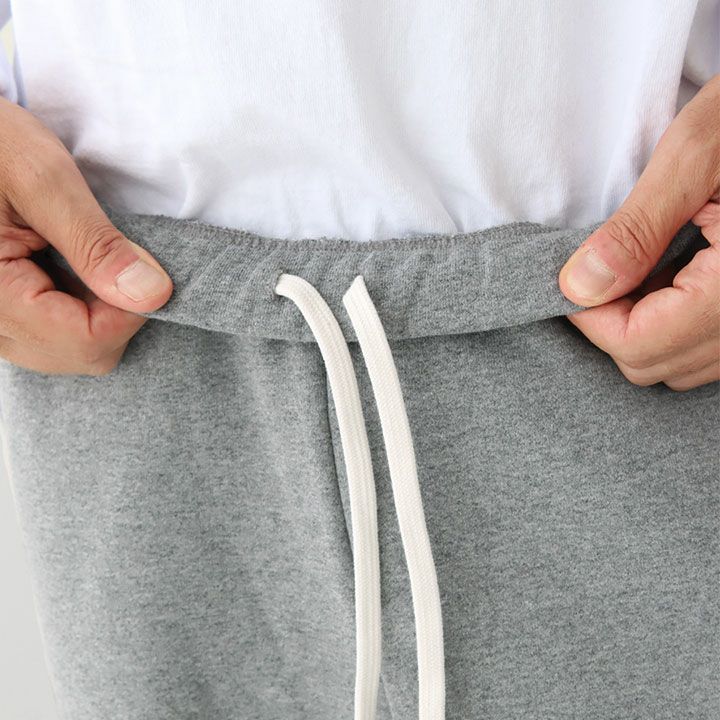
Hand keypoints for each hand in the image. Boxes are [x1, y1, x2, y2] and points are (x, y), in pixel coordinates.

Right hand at [0, 97, 172, 374]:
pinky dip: (78, 309)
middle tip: (118, 259)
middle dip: (115, 313)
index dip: (130, 311)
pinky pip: (51, 336)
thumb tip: (152, 295)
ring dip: (98, 312)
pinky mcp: (1, 312)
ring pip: (68, 350)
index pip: (84, 340)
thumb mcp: (42, 177)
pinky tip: (74, 269)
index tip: (146, 270)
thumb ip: (96, 242)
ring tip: (88, 258)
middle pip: (79, 354)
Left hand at [558, 74, 719, 391]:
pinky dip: (672, 323)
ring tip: (644, 267)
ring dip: (642, 325)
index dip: (590, 314)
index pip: (637, 344)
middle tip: (606, 267)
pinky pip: (702, 348)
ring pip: (677, 364)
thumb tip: (577, 287)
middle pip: (652, 363)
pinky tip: (671, 275)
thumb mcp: (694, 158)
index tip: (575, 273)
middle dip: (612, 321)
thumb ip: (635, 230)